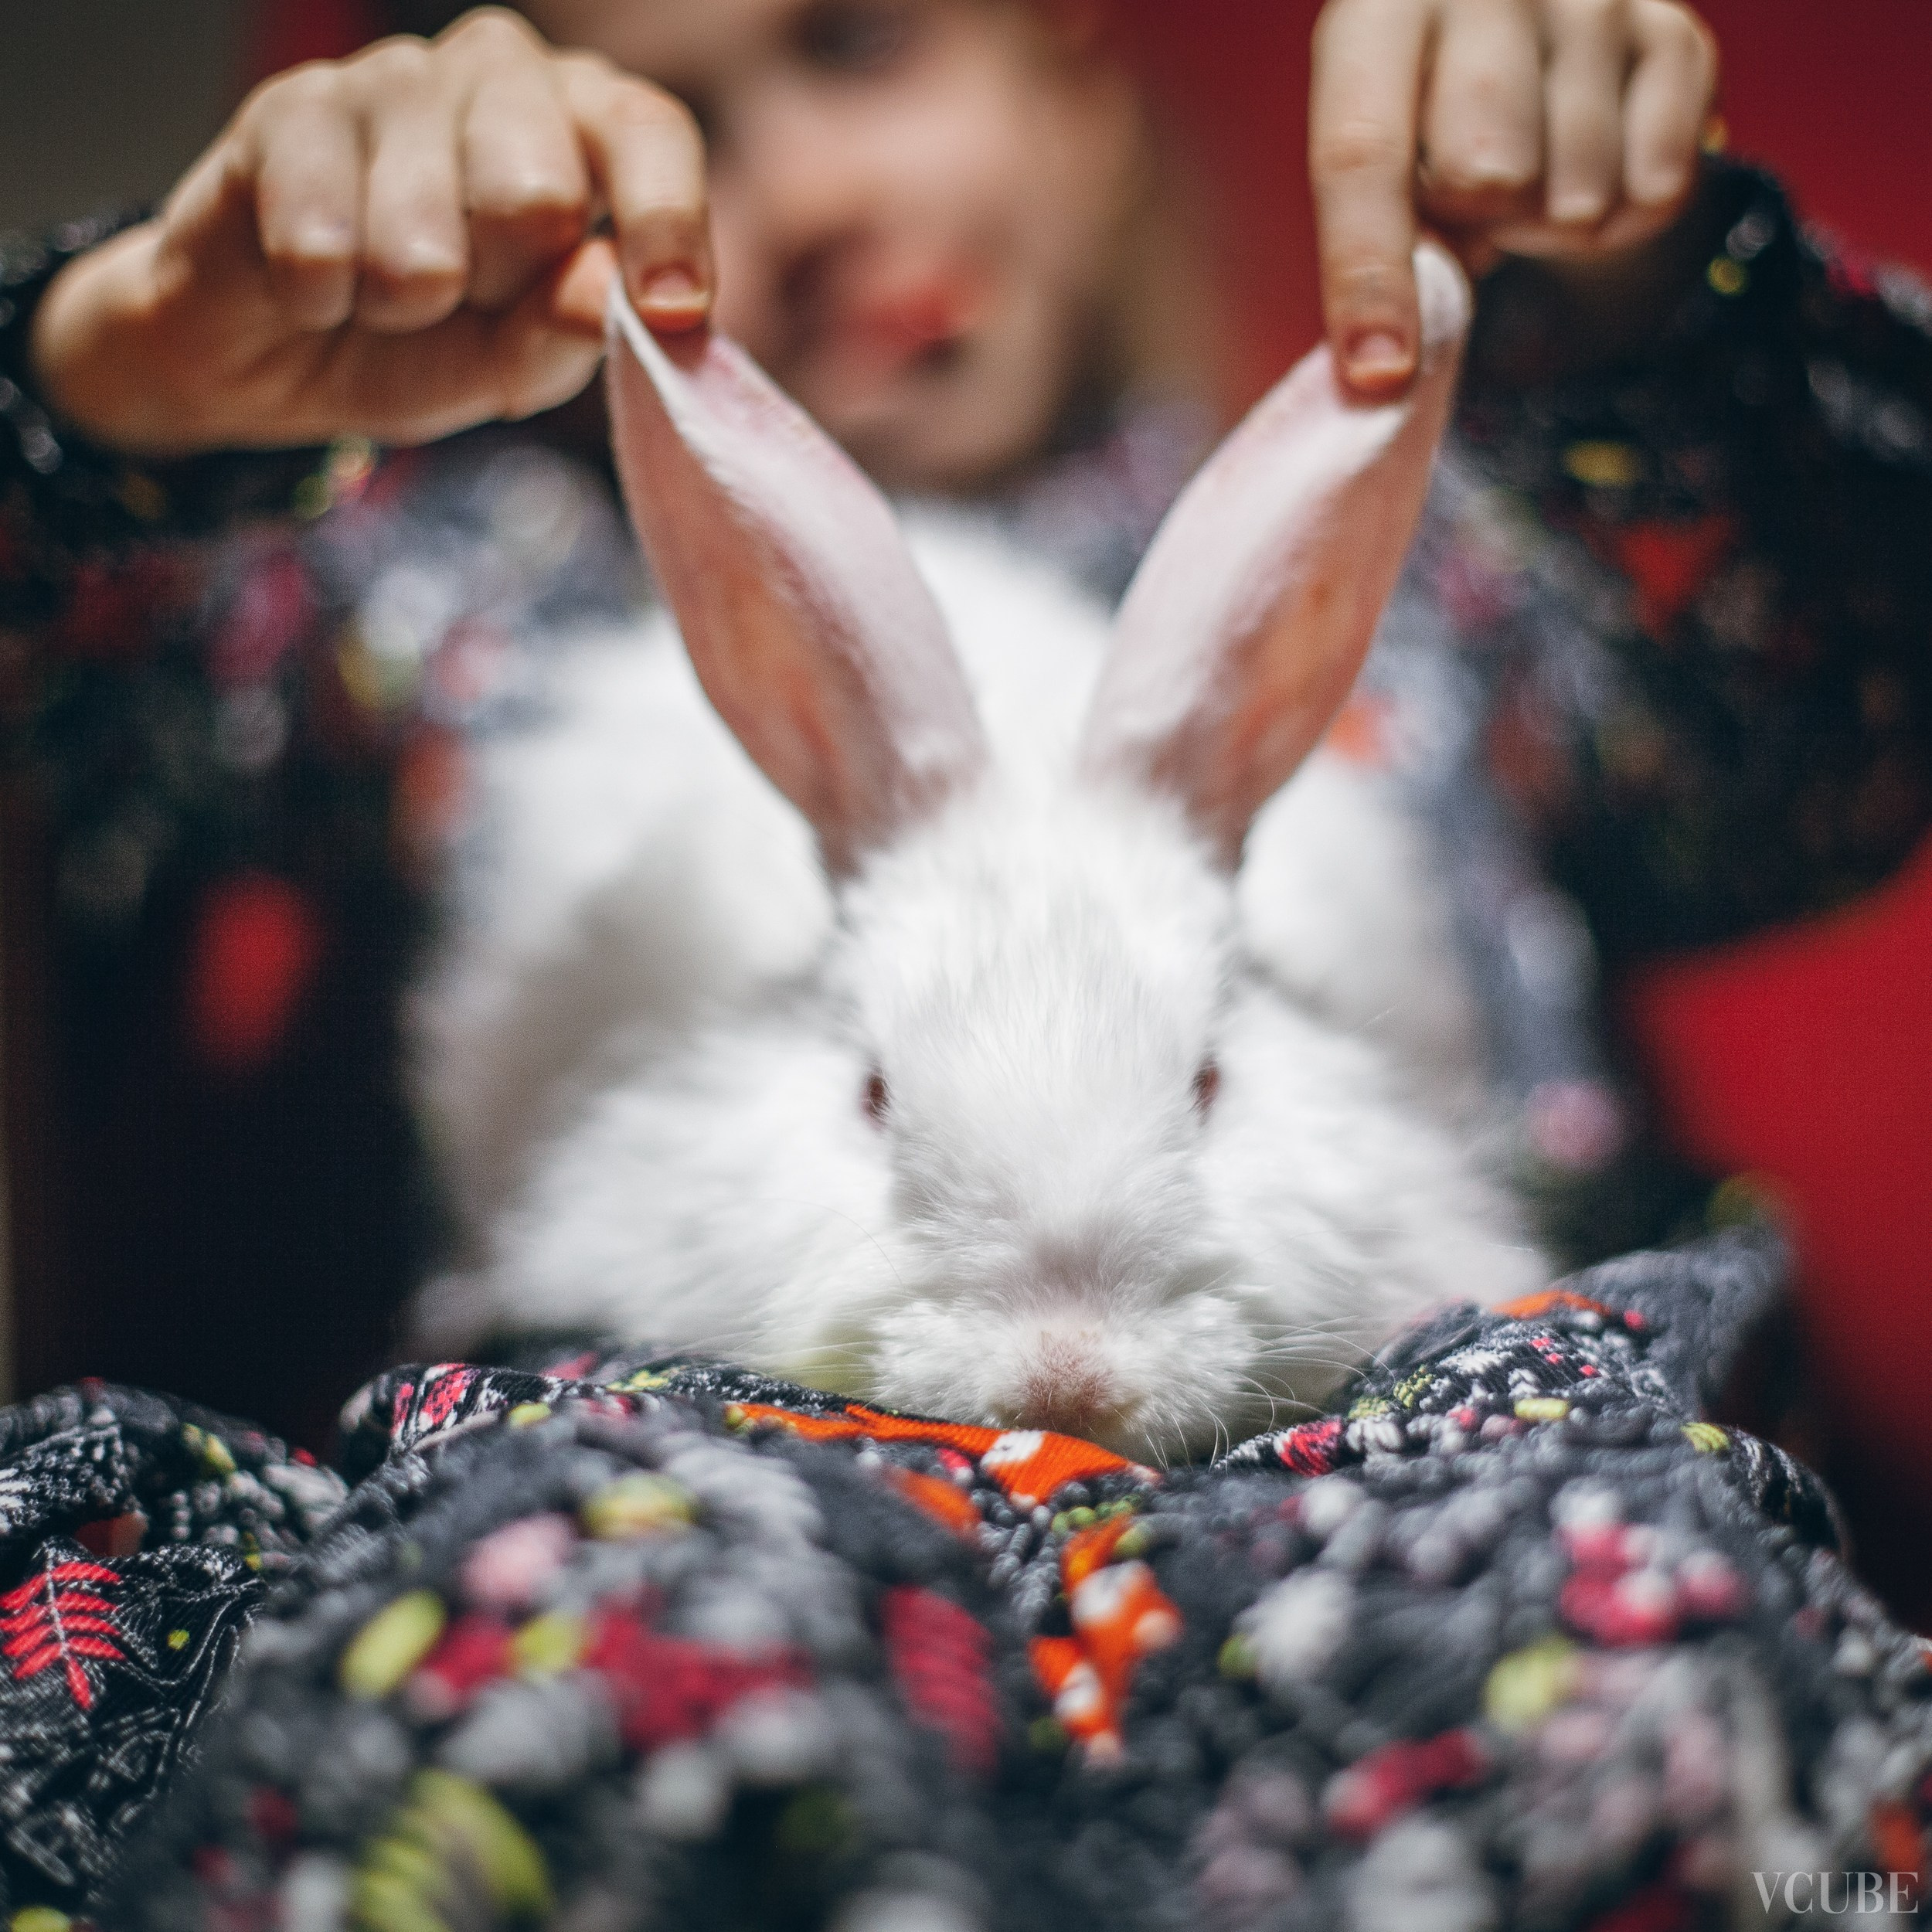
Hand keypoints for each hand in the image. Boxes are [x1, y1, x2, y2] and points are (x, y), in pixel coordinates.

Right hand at [28, 8, 711, 454]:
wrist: (276, 352)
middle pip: (536, 194)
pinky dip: (323, 295)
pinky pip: (323, 241)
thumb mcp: (517, 365)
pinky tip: (316, 285)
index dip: (667, 221)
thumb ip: (573, 331)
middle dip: (498, 288)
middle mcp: (499, 70)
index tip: (673, 310)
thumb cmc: (427, 342)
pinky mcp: (290, 104)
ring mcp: (393, 74)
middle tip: (464, 298)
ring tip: (383, 295)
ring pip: (426, 232)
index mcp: (583, 122)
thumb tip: (615, 291)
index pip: (649, 131)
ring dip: (401, 302)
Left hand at [1309, 0, 1718, 396]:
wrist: (1529, 31)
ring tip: (1538, 177)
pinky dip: (1625, 215)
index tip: (1380, 371)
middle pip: (1488, 176)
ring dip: (1554, 223)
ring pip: (1578, 194)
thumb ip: (1380, 238)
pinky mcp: (1674, 32)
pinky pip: (1657, 189)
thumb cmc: (1428, 113)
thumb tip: (1390, 359)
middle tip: (1480, 200)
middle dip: (1482, 222)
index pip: (1362, 156)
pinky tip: (1599, 167)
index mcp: (1379, 11)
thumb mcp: (1382, 159)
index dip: (1368, 274)